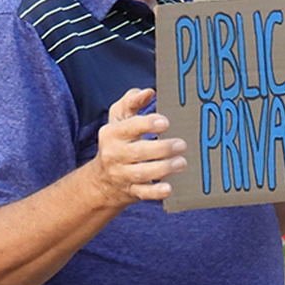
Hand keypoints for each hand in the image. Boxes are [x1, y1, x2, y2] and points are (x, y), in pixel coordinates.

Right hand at [92, 87, 187, 204]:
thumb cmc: (118, 141)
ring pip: (142, 172)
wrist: (103, 180)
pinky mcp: (131, 191)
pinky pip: (143, 193)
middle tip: (182, 144)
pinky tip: (169, 188)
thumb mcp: (119, 119)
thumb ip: (131, 102)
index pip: (129, 127)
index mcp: (112, 133)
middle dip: (161, 148)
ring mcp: (122, 175)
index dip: (147, 124)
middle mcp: (115, 154)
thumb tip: (148, 92)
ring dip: (163, 168)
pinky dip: (155, 192)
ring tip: (181, 163)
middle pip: (138, 152)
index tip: (165, 122)